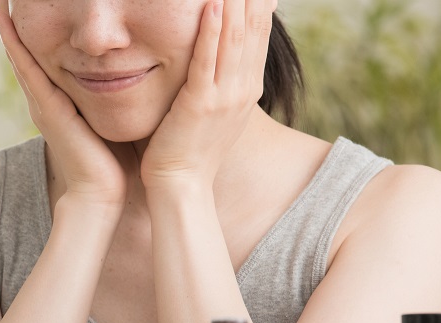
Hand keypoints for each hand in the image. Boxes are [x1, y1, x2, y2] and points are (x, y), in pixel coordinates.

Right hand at [0, 0, 128, 214]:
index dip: (35, 36)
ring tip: (0, 1)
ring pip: (21, 57)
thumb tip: (134, 76)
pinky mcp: (47, 109)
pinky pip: (26, 70)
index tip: (32, 9)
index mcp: (62, 103)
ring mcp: (43, 104)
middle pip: (26, 54)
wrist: (102, 195)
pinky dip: (14, 46)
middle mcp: (46, 101)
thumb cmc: (114, 165)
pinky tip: (5, 23)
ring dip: (9, 29)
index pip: (45, 61)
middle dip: (17, 26)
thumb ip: (114, 100)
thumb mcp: (112, 120)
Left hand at [140, 0, 275, 188]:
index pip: (258, 34)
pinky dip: (210, 33)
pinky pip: (207, 62)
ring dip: (233, 4)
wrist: (182, 185)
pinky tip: (211, 7)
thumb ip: (218, 81)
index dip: (258, 3)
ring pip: (233, 40)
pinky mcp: (201, 105)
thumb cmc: (188, 148)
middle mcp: (243, 89)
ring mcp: (225, 97)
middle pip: (252, 29)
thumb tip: (215, 56)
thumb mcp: (213, 110)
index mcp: (248, 89)